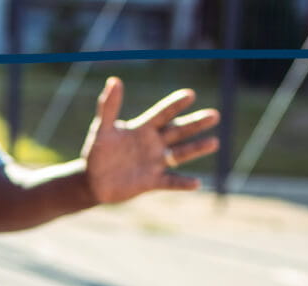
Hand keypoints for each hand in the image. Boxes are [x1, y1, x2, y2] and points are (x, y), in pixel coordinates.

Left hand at [80, 77, 219, 204]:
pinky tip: (196, 183)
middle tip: (214, 115)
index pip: (162, 114)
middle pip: (178, 131)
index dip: (174, 105)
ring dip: (196, 149)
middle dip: (195, 124)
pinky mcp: (151, 181)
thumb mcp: (101, 130)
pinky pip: (170, 182)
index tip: (189, 94)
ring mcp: (154, 163)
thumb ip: (108, 107)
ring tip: (214, 142)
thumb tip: (114, 80)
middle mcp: (153, 144)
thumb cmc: (97, 153)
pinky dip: (182, 183)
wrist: (92, 181)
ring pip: (179, 154)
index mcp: (142, 129)